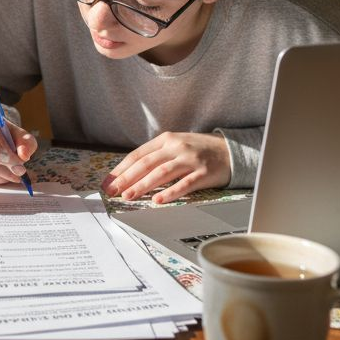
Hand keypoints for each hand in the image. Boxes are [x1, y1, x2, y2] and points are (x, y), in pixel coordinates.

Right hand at [0, 113, 37, 185]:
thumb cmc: (6, 137)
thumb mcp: (19, 135)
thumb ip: (26, 142)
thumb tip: (24, 156)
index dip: (9, 153)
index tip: (21, 162)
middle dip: (7, 167)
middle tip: (20, 172)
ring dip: (2, 175)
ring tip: (14, 174)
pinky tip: (2, 176)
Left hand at [103, 131, 230, 203]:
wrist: (231, 150)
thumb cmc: (199, 150)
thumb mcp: (176, 145)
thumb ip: (156, 155)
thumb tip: (129, 173)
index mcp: (166, 139)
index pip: (138, 155)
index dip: (121, 169)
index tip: (108, 182)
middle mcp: (176, 147)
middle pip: (146, 164)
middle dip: (126, 178)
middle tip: (112, 191)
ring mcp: (190, 159)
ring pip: (161, 173)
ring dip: (142, 185)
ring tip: (128, 196)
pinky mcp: (204, 173)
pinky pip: (185, 184)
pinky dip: (170, 192)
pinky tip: (158, 200)